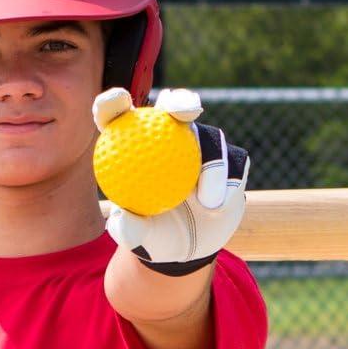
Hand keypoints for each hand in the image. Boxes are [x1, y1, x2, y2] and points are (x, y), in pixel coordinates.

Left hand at [98, 89, 249, 275]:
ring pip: (211, 138)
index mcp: (136, 142)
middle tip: (182, 114)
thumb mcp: (138, 238)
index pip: (120, 116)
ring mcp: (204, 146)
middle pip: (174, 106)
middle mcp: (171, 135)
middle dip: (180, 100)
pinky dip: (226, 184)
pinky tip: (217, 205)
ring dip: (212, 165)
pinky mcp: (231, 161)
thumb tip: (120, 220)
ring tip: (205, 199)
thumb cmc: (153, 235)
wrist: (189, 248)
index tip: (118, 102)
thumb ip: (127, 229)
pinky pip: (233, 165)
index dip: (114, 100)